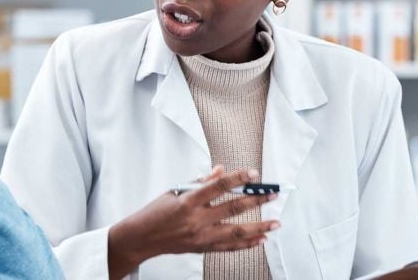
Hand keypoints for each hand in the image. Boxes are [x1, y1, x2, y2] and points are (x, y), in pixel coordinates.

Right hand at [107, 167, 279, 278]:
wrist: (142, 238)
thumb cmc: (156, 212)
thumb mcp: (176, 190)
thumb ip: (201, 181)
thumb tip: (221, 170)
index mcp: (188, 201)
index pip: (218, 186)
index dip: (237, 178)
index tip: (254, 174)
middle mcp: (196, 220)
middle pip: (233, 209)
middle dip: (256, 200)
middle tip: (272, 194)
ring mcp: (201, 236)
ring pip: (236, 232)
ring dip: (259, 227)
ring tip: (275, 222)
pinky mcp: (203, 248)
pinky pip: (230, 247)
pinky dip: (247, 243)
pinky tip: (260, 238)